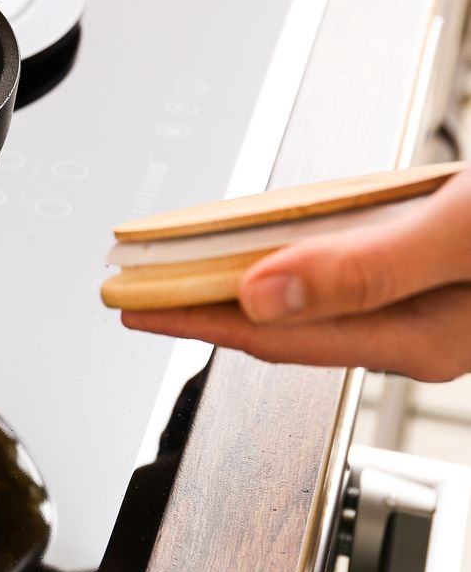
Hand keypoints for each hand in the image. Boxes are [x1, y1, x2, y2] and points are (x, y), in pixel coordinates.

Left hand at [123, 168, 470, 381]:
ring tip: (184, 266)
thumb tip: (266, 292)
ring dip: (243, 279)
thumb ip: (367, 268)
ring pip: (309, 299)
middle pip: (282, 322)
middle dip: (203, 302)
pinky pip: (337, 273)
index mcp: (418, 336)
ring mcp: (423, 305)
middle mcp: (417, 329)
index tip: (132, 303)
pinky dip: (290, 256)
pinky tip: (274, 240)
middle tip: (138, 284)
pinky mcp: (429, 274)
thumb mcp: (459, 235)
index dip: (192, 317)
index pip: (273, 336)